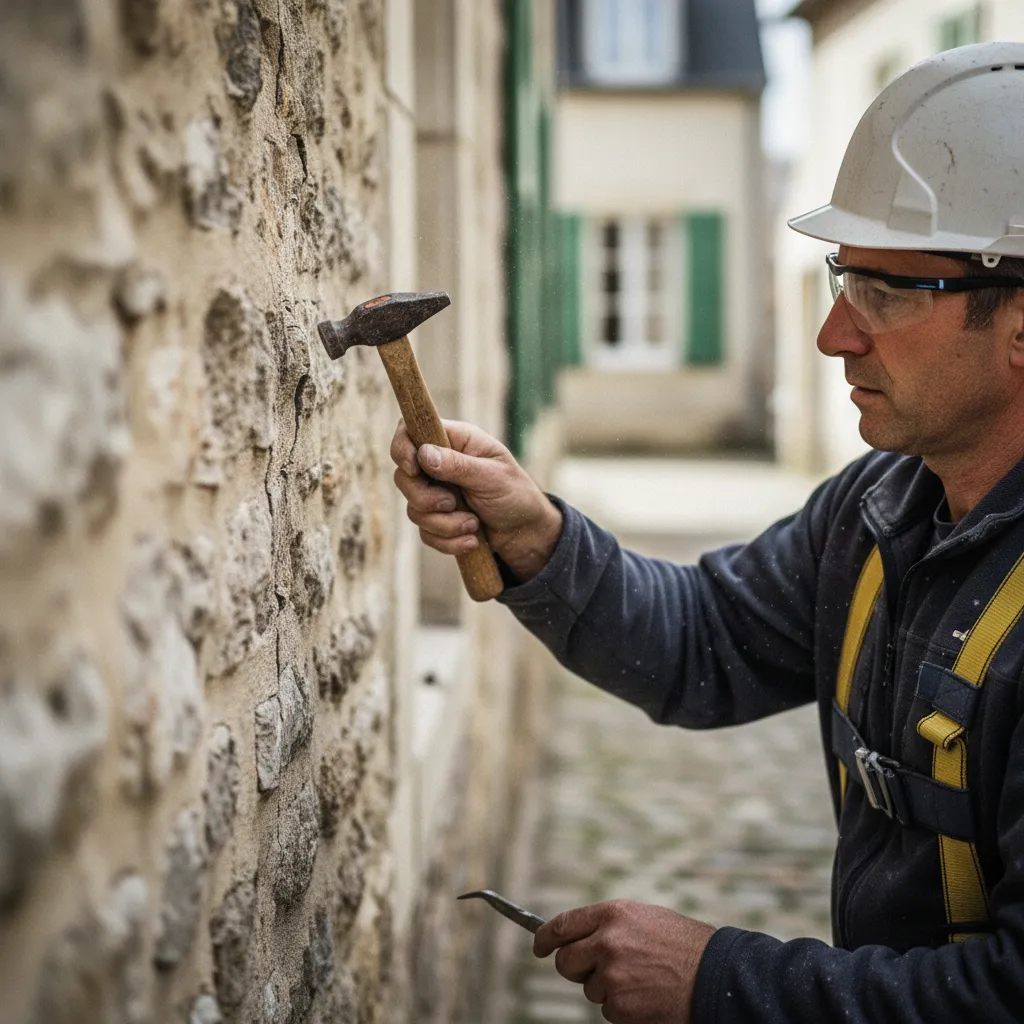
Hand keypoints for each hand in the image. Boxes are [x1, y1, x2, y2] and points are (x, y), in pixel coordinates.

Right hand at [390, 419, 562, 581]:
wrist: (525, 532)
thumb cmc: (515, 494)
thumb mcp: (492, 476)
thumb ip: (458, 465)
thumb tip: (423, 453)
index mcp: (454, 441)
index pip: (410, 431)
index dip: (402, 447)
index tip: (413, 468)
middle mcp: (439, 464)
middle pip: (404, 477)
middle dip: (426, 498)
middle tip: (453, 503)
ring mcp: (435, 492)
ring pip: (414, 509)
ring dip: (445, 524)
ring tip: (474, 525)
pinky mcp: (437, 519)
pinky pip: (426, 532)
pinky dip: (449, 540)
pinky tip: (473, 539)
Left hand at [533, 900, 714, 1023]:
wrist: (714, 976)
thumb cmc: (682, 945)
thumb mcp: (644, 918)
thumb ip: (610, 924)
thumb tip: (579, 936)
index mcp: (612, 913)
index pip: (561, 925)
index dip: (544, 938)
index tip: (539, 946)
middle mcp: (606, 941)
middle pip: (565, 961)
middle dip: (574, 969)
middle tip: (592, 971)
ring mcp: (611, 975)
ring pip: (589, 988)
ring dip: (607, 988)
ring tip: (640, 980)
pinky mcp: (619, 1005)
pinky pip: (607, 1009)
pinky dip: (622, 1008)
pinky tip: (646, 996)